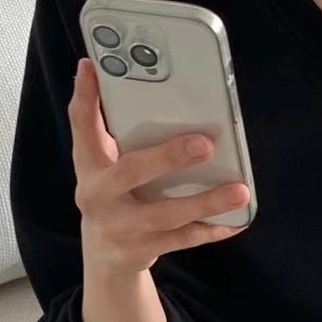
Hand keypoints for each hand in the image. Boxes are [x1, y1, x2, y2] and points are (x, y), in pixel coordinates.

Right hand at [67, 56, 250, 281]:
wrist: (105, 255)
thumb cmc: (113, 194)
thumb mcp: (105, 163)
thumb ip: (115, 130)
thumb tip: (135, 86)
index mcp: (89, 165)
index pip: (81, 125)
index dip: (84, 97)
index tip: (91, 67)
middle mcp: (97, 196)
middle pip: (132, 172)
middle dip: (169, 158)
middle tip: (206, 144)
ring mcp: (118, 227)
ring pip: (166, 214)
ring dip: (206, 202)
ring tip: (240, 191)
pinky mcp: (140, 251)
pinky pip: (183, 240)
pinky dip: (212, 230)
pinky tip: (236, 221)